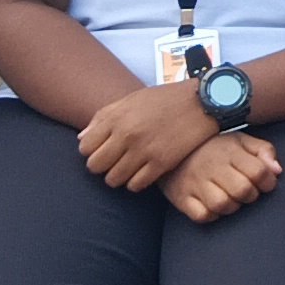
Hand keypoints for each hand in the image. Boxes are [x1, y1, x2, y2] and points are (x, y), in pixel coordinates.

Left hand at [76, 82, 222, 192]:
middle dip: (102, 166)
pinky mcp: (161, 163)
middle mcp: (127, 135)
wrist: (203, 102)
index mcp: (117, 117)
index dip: (91, 151)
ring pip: (113, 179)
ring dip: (118, 176)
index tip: (103, 149)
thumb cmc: (166, 99)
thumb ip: (104, 117)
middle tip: (114, 161)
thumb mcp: (132, 100)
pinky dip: (135, 182)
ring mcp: (144, 150)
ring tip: (128, 168)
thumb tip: (81, 138)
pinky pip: (135, 185)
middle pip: (96, 166)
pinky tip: (142, 172)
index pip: (85, 147)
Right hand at [162, 131, 281, 222]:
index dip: (269, 182)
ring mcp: (195, 183)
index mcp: (229, 151)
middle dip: (251, 195)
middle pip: (243, 190)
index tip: (265, 183)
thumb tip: (277, 171)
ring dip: (232, 206)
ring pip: (223, 205)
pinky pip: (202, 215)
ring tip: (230, 197)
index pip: (258, 171)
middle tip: (247, 191)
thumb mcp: (240, 140)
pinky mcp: (182, 197)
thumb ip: (263, 151)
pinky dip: (211, 215)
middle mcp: (212, 166)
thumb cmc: (214, 147)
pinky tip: (213, 206)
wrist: (172, 148)